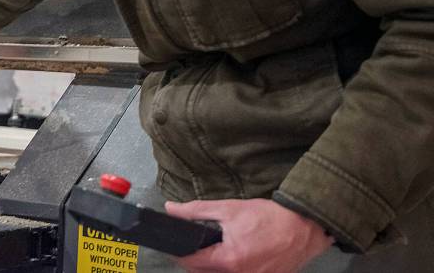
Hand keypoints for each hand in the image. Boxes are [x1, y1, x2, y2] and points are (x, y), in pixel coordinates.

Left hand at [166, 199, 332, 272]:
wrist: (304, 226)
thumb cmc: (268, 217)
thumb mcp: (229, 208)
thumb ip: (196, 211)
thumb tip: (171, 209)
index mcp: (228, 260)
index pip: (191, 263)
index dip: (180, 252)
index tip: (177, 244)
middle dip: (196, 261)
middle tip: (197, 244)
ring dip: (213, 267)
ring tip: (216, 250)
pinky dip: (232, 270)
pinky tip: (236, 257)